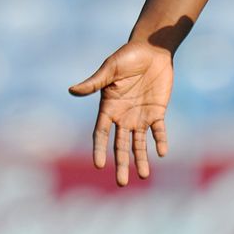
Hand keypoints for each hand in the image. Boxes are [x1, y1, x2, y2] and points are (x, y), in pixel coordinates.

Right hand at [68, 42, 173, 186]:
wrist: (151, 50)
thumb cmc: (127, 56)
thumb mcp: (109, 69)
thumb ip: (94, 82)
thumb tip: (72, 90)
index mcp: (108, 108)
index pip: (101, 134)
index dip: (99, 149)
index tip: (99, 165)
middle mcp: (123, 116)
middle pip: (120, 145)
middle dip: (121, 163)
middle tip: (121, 183)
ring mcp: (141, 116)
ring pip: (139, 143)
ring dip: (141, 159)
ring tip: (144, 176)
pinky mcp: (157, 112)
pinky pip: (159, 130)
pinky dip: (160, 141)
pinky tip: (161, 152)